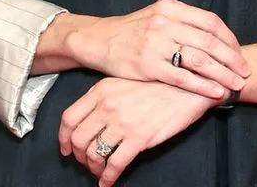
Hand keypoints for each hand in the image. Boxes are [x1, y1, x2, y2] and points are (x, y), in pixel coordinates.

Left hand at [60, 77, 213, 185]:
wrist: (192, 86)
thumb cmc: (163, 82)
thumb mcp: (129, 79)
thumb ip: (108, 95)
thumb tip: (92, 118)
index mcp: (103, 89)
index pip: (69, 118)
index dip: (64, 138)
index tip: (66, 148)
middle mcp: (108, 105)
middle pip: (77, 139)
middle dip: (79, 156)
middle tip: (87, 161)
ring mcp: (123, 122)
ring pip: (93, 154)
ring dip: (93, 168)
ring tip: (101, 171)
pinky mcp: (138, 138)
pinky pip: (113, 165)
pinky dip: (107, 178)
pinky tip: (109, 182)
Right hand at [65, 0, 249, 99]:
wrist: (99, 40)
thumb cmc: (134, 29)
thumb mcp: (159, 14)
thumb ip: (184, 21)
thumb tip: (215, 34)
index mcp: (172, 8)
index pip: (210, 21)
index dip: (228, 38)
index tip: (239, 51)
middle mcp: (166, 23)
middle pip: (209, 41)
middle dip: (231, 57)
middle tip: (245, 70)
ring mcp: (156, 45)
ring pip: (199, 60)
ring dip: (222, 73)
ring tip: (236, 84)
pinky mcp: (148, 66)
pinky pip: (181, 77)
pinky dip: (201, 85)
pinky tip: (215, 91)